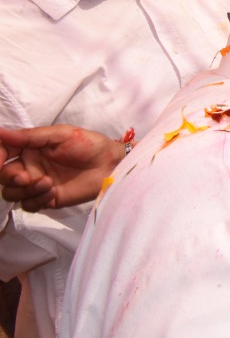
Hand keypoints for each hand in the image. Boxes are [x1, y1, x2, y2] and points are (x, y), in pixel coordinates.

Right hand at [0, 125, 122, 210]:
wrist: (110, 164)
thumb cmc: (89, 145)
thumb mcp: (61, 135)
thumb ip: (30, 136)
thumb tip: (0, 133)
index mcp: (29, 148)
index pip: (2, 152)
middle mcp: (29, 166)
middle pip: (3, 176)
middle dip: (10, 177)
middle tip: (25, 177)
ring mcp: (36, 184)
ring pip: (12, 193)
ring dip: (25, 190)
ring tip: (47, 183)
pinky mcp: (46, 199)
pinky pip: (28, 205)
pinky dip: (36, 200)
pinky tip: (52, 191)